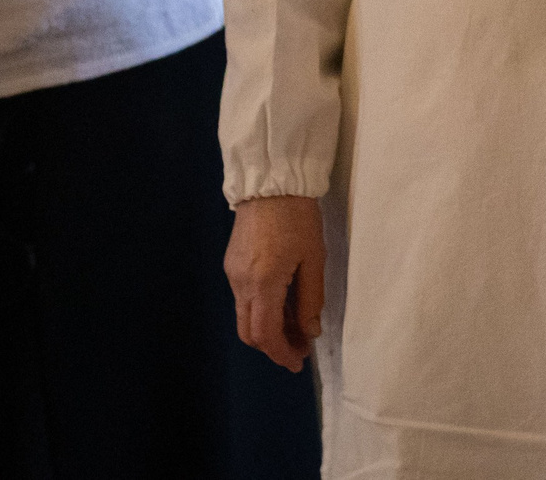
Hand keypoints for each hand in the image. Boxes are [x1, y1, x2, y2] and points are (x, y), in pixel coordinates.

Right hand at [226, 195, 324, 372]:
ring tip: (297, 324)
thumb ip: (311, 300)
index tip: (299, 362)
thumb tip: (310, 332)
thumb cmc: (299, 218)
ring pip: (245, 317)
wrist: (271, 183)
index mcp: (263, 283)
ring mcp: (232, 274)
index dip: (282, 353)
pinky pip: (244, 299)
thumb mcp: (314, 259)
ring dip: (269, 328)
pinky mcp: (231, 264)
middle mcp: (241, 283)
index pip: (266, 335)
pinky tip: (283, 303)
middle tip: (300, 347)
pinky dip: (262, 310)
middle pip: (249, 333)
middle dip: (274, 346)